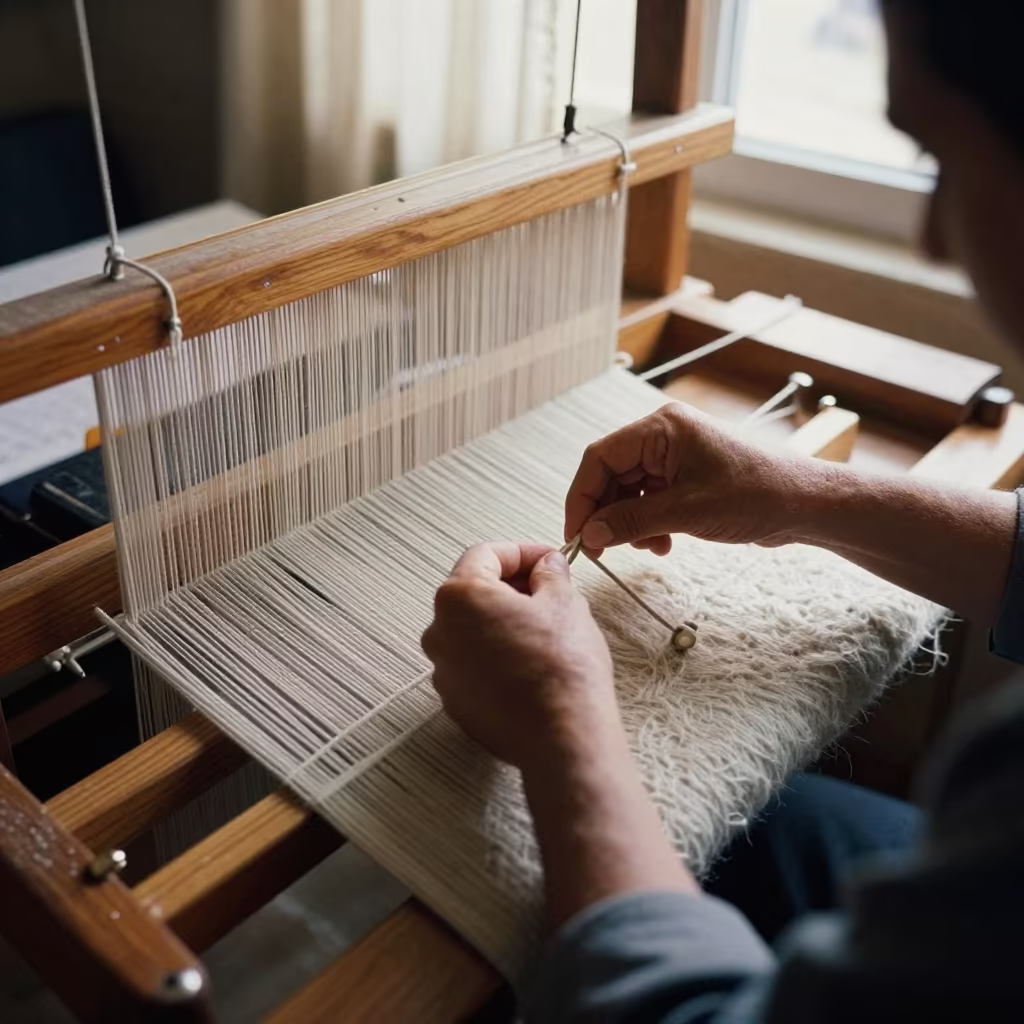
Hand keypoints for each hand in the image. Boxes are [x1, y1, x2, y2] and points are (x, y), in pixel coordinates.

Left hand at [421, 542, 621, 770]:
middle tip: (550, 592)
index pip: (485, 554)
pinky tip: (531, 665)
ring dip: (503, 622)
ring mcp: (444, 671)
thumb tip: (547, 566)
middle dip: (511, 586)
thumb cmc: (561, 666)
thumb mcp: (564, 602)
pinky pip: (473, 666)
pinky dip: (497, 657)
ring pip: (472, 631)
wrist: (562, 735)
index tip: (548, 560)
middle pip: (473, 592)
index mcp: (459, 597)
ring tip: (544, 631)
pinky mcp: (456, 703)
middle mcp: (439, 632)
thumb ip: (549, 574)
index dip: (522, 553)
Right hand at [564, 401, 816, 556]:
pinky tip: (662, 543)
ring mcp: (675, 457)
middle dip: (606, 513)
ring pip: (629, 491)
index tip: (577, 533)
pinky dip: (648, 523)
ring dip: (629, 522)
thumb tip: (592, 533)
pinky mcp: (686, 477)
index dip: (582, 497)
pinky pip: (649, 499)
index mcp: (661, 429)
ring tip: (649, 546)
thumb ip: (633, 521)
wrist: (805, 504)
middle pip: (611, 475)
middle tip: (603, 549)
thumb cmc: (758, 493)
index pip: (600, 458)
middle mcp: (664, 437)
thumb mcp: (687, 512)